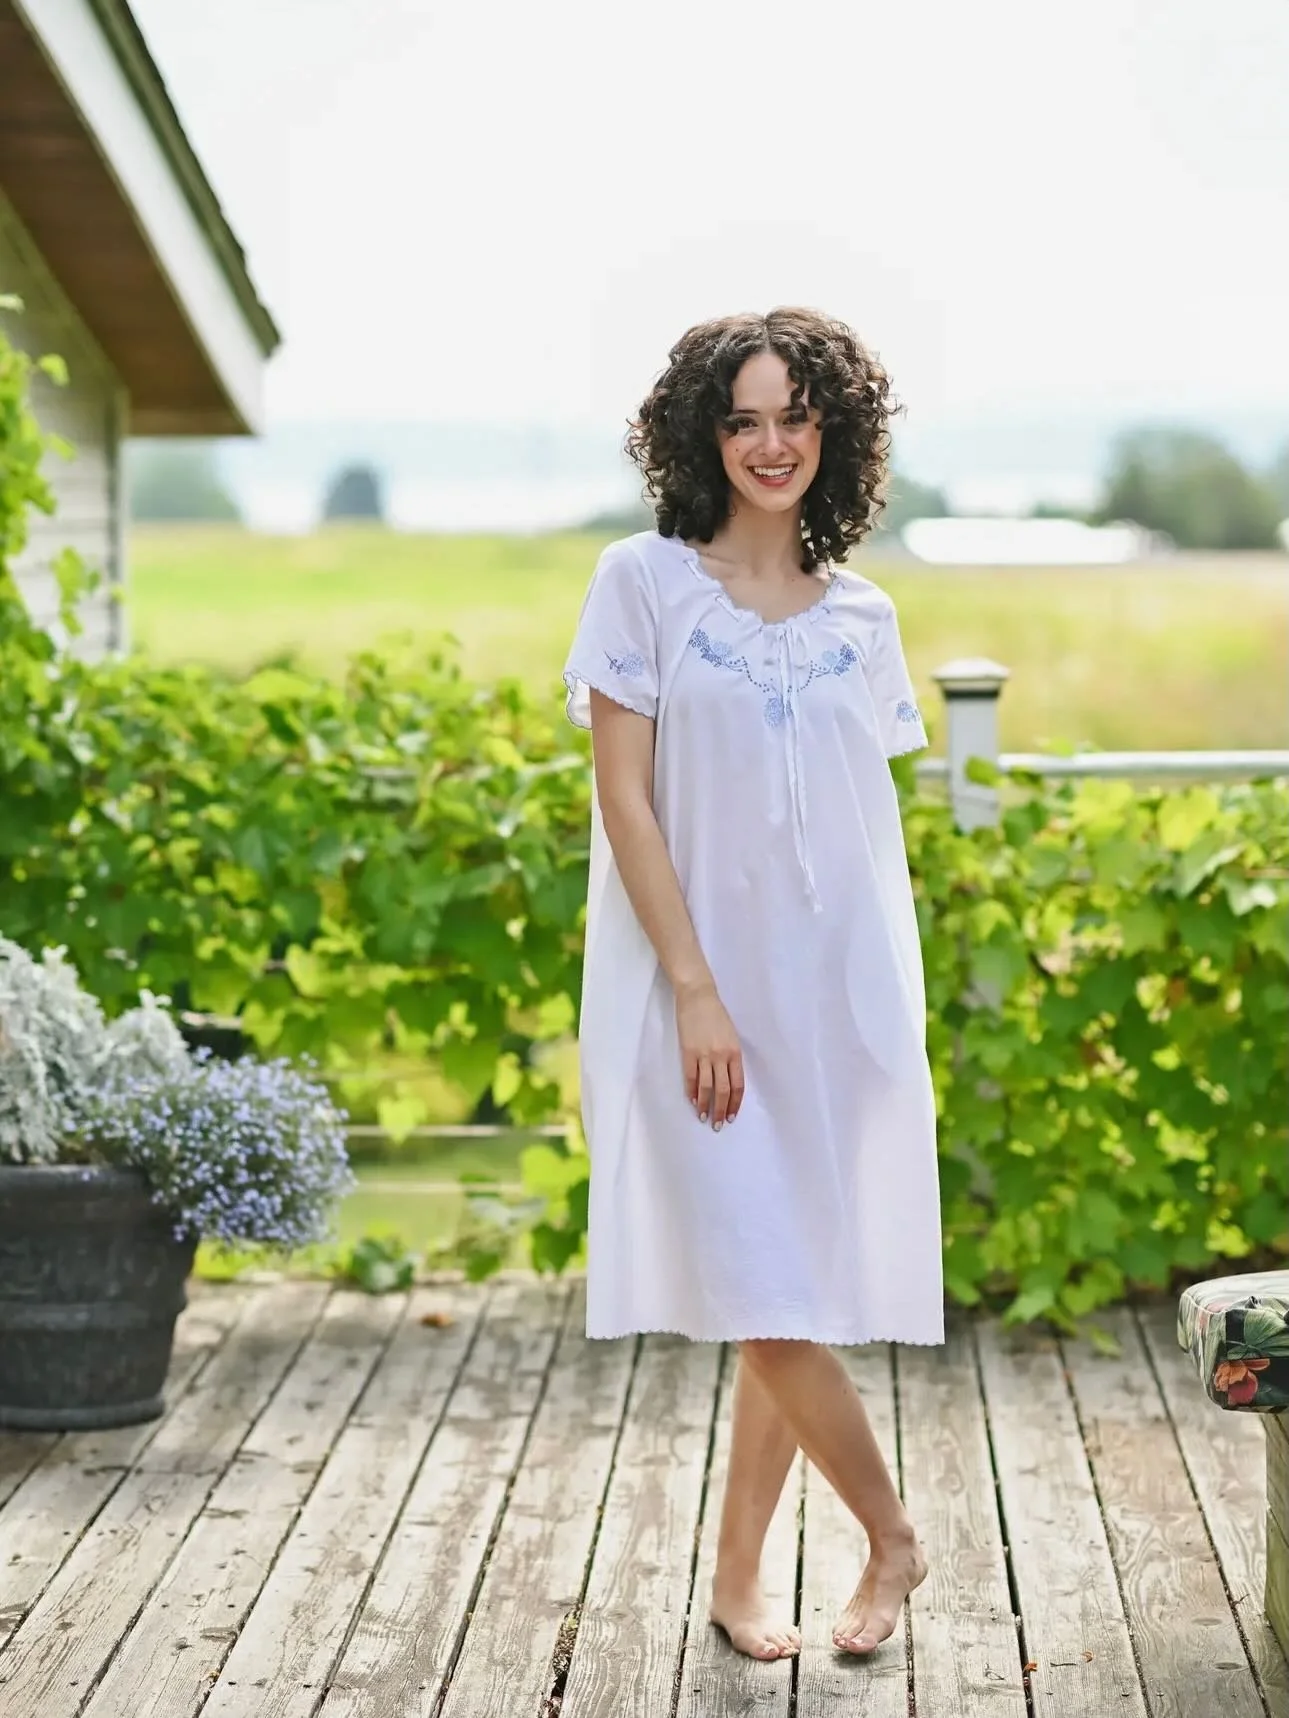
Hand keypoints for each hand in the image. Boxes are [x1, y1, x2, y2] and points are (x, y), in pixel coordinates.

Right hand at [675, 981, 744, 1129]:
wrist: (698, 997)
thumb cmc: (716, 1015)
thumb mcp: (731, 1036)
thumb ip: (730, 1056)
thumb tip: (727, 1078)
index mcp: (735, 1052)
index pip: (737, 1085)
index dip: (734, 1103)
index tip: (731, 1116)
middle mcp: (721, 1056)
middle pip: (722, 1090)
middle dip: (721, 1110)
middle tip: (718, 1125)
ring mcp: (704, 1055)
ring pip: (706, 1087)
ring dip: (705, 1105)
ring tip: (704, 1118)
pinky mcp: (688, 1052)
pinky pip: (690, 1077)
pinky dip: (691, 1091)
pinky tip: (692, 1101)